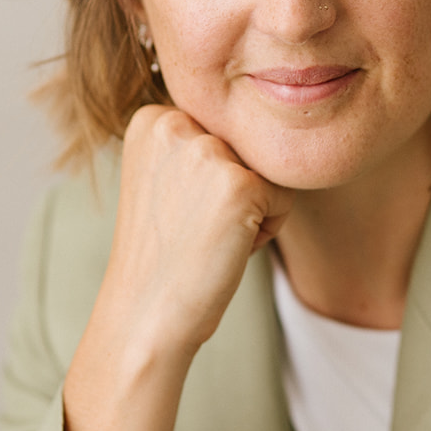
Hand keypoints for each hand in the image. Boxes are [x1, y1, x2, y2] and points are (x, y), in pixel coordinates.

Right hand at [99, 104, 293, 356]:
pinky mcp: (240, 183)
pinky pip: (285, 198)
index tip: (177, 212)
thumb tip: (262, 114)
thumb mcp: (165, 178)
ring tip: (208, 238)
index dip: (209, 179)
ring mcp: (208, 151)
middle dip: (233, 190)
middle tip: (194, 229)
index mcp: (153, 117)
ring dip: (251, 209)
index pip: (222, 132)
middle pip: (247, 146)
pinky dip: (267, 230)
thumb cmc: (162, 256)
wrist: (145, 316)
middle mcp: (176, 122)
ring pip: (268, 170)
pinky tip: (224, 248)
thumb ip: (197, 142)